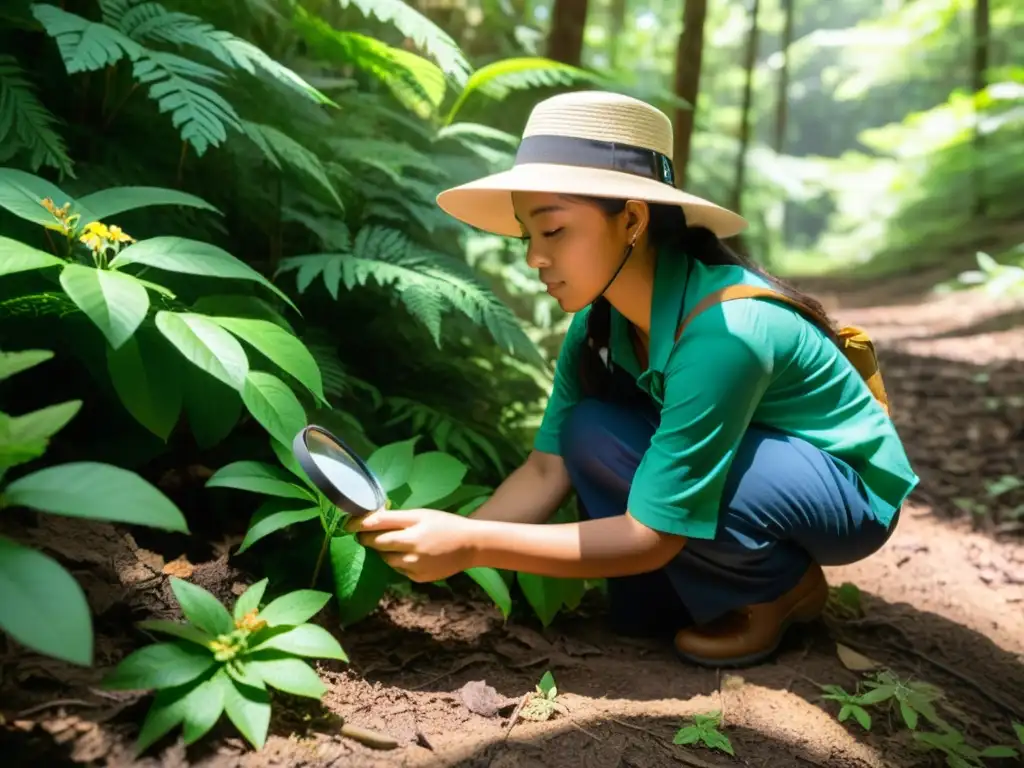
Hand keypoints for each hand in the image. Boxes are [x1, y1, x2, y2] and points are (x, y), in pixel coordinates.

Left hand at [345, 508, 477, 582]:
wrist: (470, 546)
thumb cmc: (445, 524)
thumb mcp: (422, 514)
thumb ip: (397, 518)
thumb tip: (369, 520)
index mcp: (414, 526)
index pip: (379, 524)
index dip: (359, 524)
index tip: (347, 525)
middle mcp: (412, 547)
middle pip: (378, 543)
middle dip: (368, 539)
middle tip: (363, 536)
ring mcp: (415, 565)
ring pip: (386, 559)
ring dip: (384, 552)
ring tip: (394, 545)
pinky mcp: (418, 578)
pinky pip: (399, 570)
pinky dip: (399, 563)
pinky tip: (410, 556)